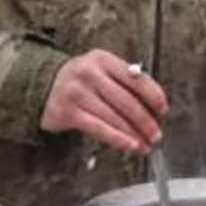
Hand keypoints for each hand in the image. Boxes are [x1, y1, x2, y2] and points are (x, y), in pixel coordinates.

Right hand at [41, 50, 168, 153]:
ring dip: (134, 134)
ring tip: (146, 144)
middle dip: (146, 121)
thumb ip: (123, 80)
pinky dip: (118, 139)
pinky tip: (130, 146)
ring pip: (114, 118)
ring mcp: (77, 93)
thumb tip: (152, 105)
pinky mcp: (68, 112)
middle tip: (157, 134)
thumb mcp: (101, 69)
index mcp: (103, 59)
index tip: (163, 109)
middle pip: (127, 101)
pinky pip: (100, 129)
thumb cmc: (80, 80)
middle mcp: (90, 74)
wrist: (42, 85)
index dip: (153, 95)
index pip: (135, 78)